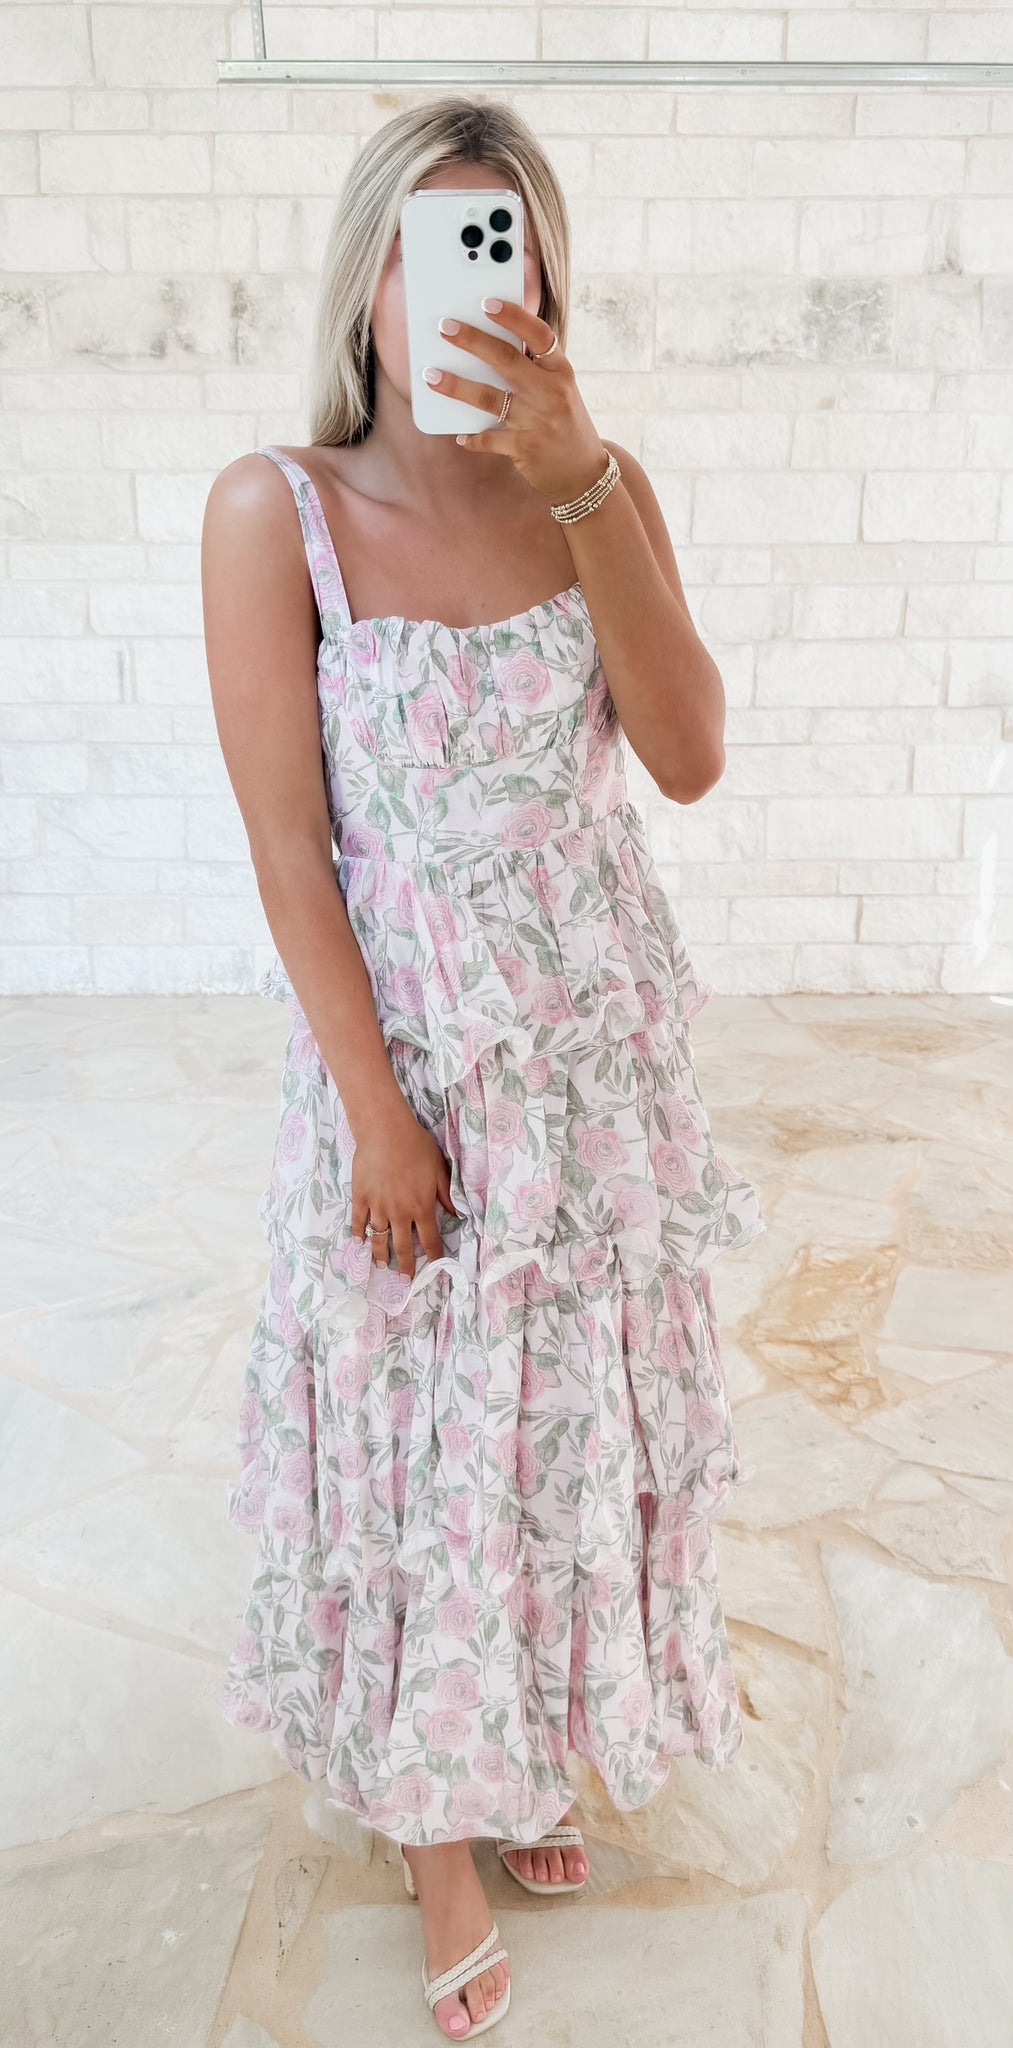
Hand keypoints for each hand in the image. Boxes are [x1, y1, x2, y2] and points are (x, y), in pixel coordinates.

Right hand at [350, 1105, 458, 1281]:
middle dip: (405, 1266)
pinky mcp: (360, 1197)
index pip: (430, 1240)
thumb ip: (447, 1195)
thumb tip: (458, 1214)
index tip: (435, 1267)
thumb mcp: (439, 1169)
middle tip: (405, 1279)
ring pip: (379, 1238)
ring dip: (381, 1255)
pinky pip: (358, 1221)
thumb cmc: (416, 1147)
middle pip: (403, 1246)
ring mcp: (377, 1206)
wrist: (385, 1131)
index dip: (433, 1256)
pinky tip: (359, 1242)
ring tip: (382, 1266)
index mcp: (421, 1207)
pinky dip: (359, 1234)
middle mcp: (399, 1213)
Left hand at [425, 299, 608, 504]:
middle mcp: (550, 392)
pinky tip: (460, 436)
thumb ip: (533, 370)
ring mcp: (537, 420)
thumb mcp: (559, 390)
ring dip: (457, 386)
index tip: (487, 304)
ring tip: (431, 376)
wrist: (584, 473)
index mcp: (561, 372)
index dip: (513, 317)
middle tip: (445, 327)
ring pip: (489, 398)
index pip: (539, 335)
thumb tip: (487, 347)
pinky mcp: (525, 448)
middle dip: (472, 340)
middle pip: (506, 359)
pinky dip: (473, 439)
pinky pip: (489, 439)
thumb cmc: (565, 424)